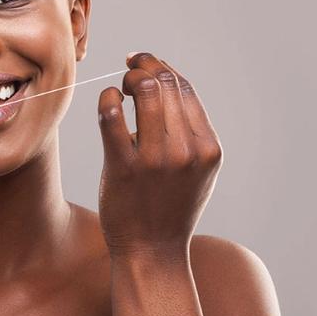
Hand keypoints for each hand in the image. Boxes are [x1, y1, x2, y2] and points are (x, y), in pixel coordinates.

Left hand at [96, 53, 222, 258]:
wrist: (153, 252)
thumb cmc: (171, 207)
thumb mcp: (198, 170)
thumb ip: (191, 132)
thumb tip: (165, 82)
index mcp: (208, 147)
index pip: (186, 88)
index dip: (162, 67)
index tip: (145, 63)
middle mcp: (187, 151)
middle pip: (166, 83)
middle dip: (144, 65)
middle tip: (130, 67)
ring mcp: (156, 159)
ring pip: (144, 91)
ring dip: (128, 78)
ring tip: (121, 86)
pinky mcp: (124, 167)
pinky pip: (112, 115)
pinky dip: (108, 97)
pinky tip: (108, 101)